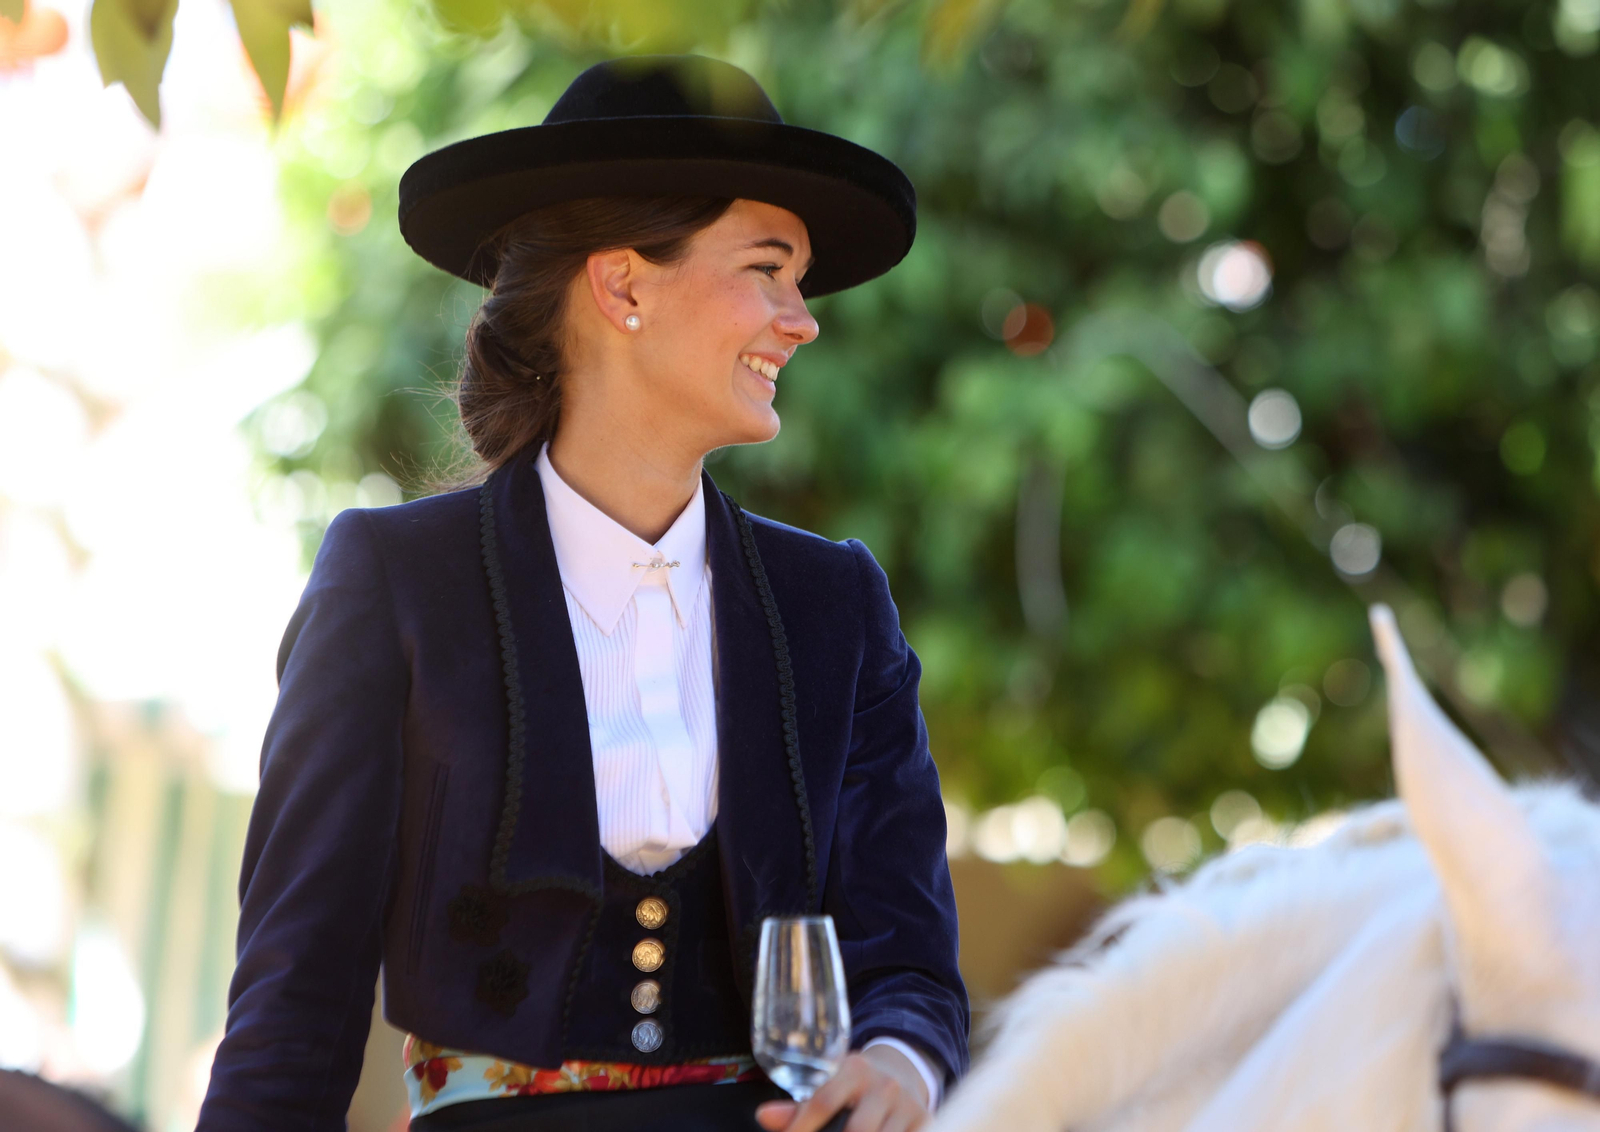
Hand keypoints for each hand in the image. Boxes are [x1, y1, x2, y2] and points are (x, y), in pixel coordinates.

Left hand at [755, 1046, 930, 1131]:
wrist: (901, 1072)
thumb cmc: (854, 1085)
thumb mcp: (829, 1083)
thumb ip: (797, 1105)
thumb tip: (764, 1116)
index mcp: (853, 1070)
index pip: (822, 1101)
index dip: (801, 1127)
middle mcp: (884, 1085)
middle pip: (858, 1130)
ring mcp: (907, 1106)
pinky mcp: (925, 1121)